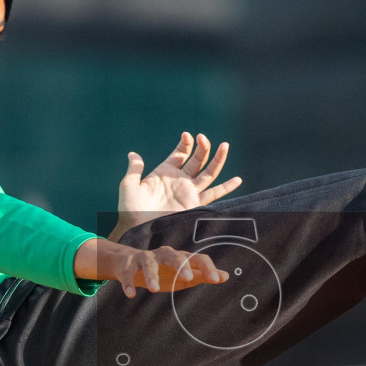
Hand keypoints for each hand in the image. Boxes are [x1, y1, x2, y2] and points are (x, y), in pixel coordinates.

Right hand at [73, 238, 227, 297]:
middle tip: (187, 279)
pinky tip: (131, 294)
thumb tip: (226, 276)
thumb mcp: (184, 275)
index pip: (197, 258)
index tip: (215, 280)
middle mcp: (164, 255)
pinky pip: (128, 272)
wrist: (130, 264)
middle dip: (181, 266)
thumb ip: (203, 275)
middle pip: (174, 256)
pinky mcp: (128, 264)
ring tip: (153, 289)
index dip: (207, 267)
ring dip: (151, 275)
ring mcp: (145, 258)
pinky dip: (128, 282)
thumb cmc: (163, 272)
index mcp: (180, 258)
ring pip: (148, 263)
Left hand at [111, 132, 241, 239]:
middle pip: (197, 160)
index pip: (180, 153)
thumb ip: (134, 169)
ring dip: (217, 159)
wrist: (138, 230)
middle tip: (204, 138)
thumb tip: (133, 154)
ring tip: (225, 145)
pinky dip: (226, 188)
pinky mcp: (194, 205)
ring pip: (208, 173)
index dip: (186, 143)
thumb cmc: (130, 210)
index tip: (187, 135)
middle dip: (202, 148)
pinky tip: (237, 179)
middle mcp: (179, 180)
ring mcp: (188, 192)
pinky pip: (213, 195)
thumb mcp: (128, 186)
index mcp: (165, 172)